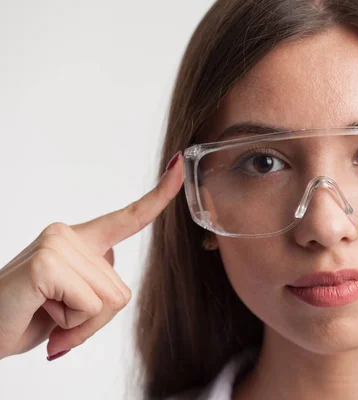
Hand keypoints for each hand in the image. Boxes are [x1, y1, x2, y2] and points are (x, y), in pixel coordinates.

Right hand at [0, 152, 182, 360]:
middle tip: (56, 317)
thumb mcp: (73, 307)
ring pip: (110, 301)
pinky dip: (70, 326)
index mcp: (79, 240)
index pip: (127, 218)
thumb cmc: (23, 316)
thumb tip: (110, 297)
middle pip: (121, 291)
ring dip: (80, 324)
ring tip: (45, 312)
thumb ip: (98, 295)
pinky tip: (40, 310)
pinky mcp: (47, 262)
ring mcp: (57, 244)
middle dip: (94, 319)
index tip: (178, 166)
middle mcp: (69, 234)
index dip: (158, 197)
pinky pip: (90, 306)